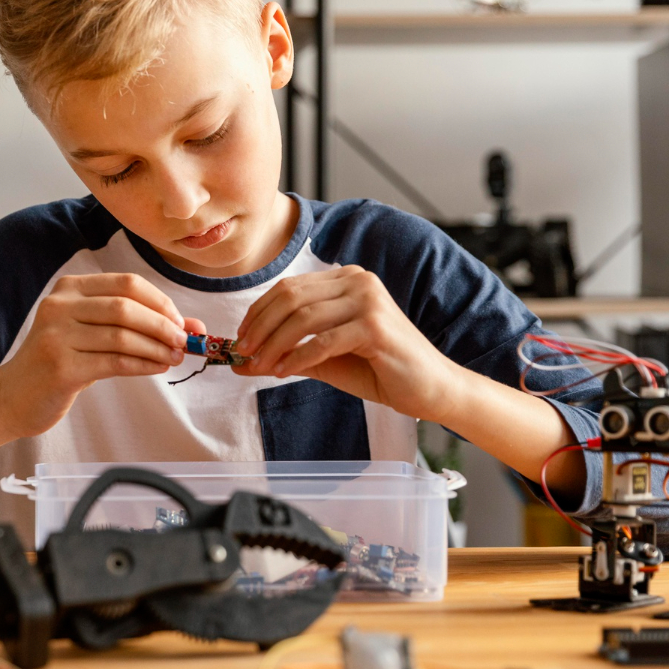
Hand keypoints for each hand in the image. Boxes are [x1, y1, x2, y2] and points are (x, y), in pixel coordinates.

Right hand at [0, 273, 204, 435]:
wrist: (15, 396)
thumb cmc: (63, 361)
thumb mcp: (96, 334)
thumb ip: (139, 324)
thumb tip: (193, 326)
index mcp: (69, 288)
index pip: (127, 284)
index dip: (160, 301)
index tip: (180, 322)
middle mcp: (60, 306)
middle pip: (126, 307)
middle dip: (163, 325)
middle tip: (184, 343)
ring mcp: (57, 336)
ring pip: (122, 336)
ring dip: (157, 348)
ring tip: (174, 358)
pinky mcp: (60, 367)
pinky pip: (114, 363)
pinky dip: (143, 365)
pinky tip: (157, 368)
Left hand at [233, 265, 461, 419]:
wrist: (429, 388)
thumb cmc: (379, 370)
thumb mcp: (325, 358)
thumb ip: (287, 353)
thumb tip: (241, 361)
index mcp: (346, 280)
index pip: (288, 288)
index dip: (258, 312)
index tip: (240, 338)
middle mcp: (358, 281)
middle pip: (291, 298)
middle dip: (260, 327)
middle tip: (243, 353)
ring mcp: (368, 301)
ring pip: (303, 318)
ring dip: (274, 345)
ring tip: (260, 366)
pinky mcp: (375, 326)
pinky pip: (323, 340)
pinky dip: (298, 357)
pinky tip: (283, 372)